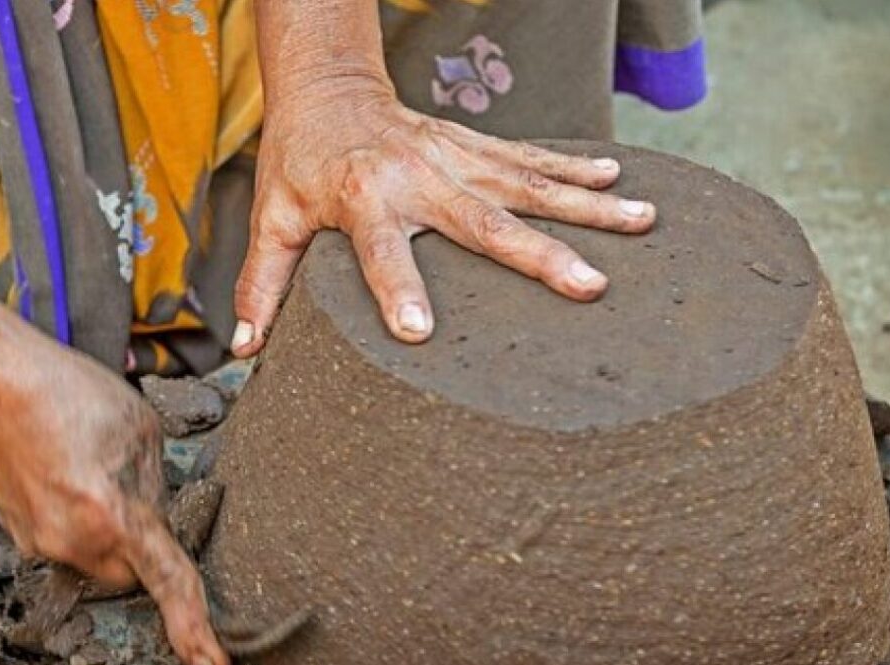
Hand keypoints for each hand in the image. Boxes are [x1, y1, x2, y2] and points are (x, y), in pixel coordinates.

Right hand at [0, 326, 229, 664]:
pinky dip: (73, 518)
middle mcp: (70, 542)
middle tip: (130, 485)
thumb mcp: (140, 427)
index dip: (194, 628)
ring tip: (87, 464)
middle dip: (140, 545)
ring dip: (103, 528)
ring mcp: (36, 542)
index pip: (167, 582)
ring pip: (94, 558)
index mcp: (110, 515)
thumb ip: (157, 486)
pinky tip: (64, 469)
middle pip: (128, 574)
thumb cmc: (62, 390)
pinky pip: (62, 541)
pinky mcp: (15, 533)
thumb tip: (158, 518)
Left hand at [231, 79, 655, 356]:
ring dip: (585, 205)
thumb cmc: (299, 160)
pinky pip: (529, 158)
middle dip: (539, 254)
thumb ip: (263, 283)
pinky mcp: (472, 146)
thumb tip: (246, 350)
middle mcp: (418, 176)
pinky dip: (572, 168)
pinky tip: (618, 182)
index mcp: (363, 197)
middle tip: (589, 286)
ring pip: (526, 183)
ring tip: (643, 223)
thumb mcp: (272, 216)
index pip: (382, 252)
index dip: (398, 290)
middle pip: (482, 220)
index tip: (421, 333)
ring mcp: (453, 158)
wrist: (328, 89)